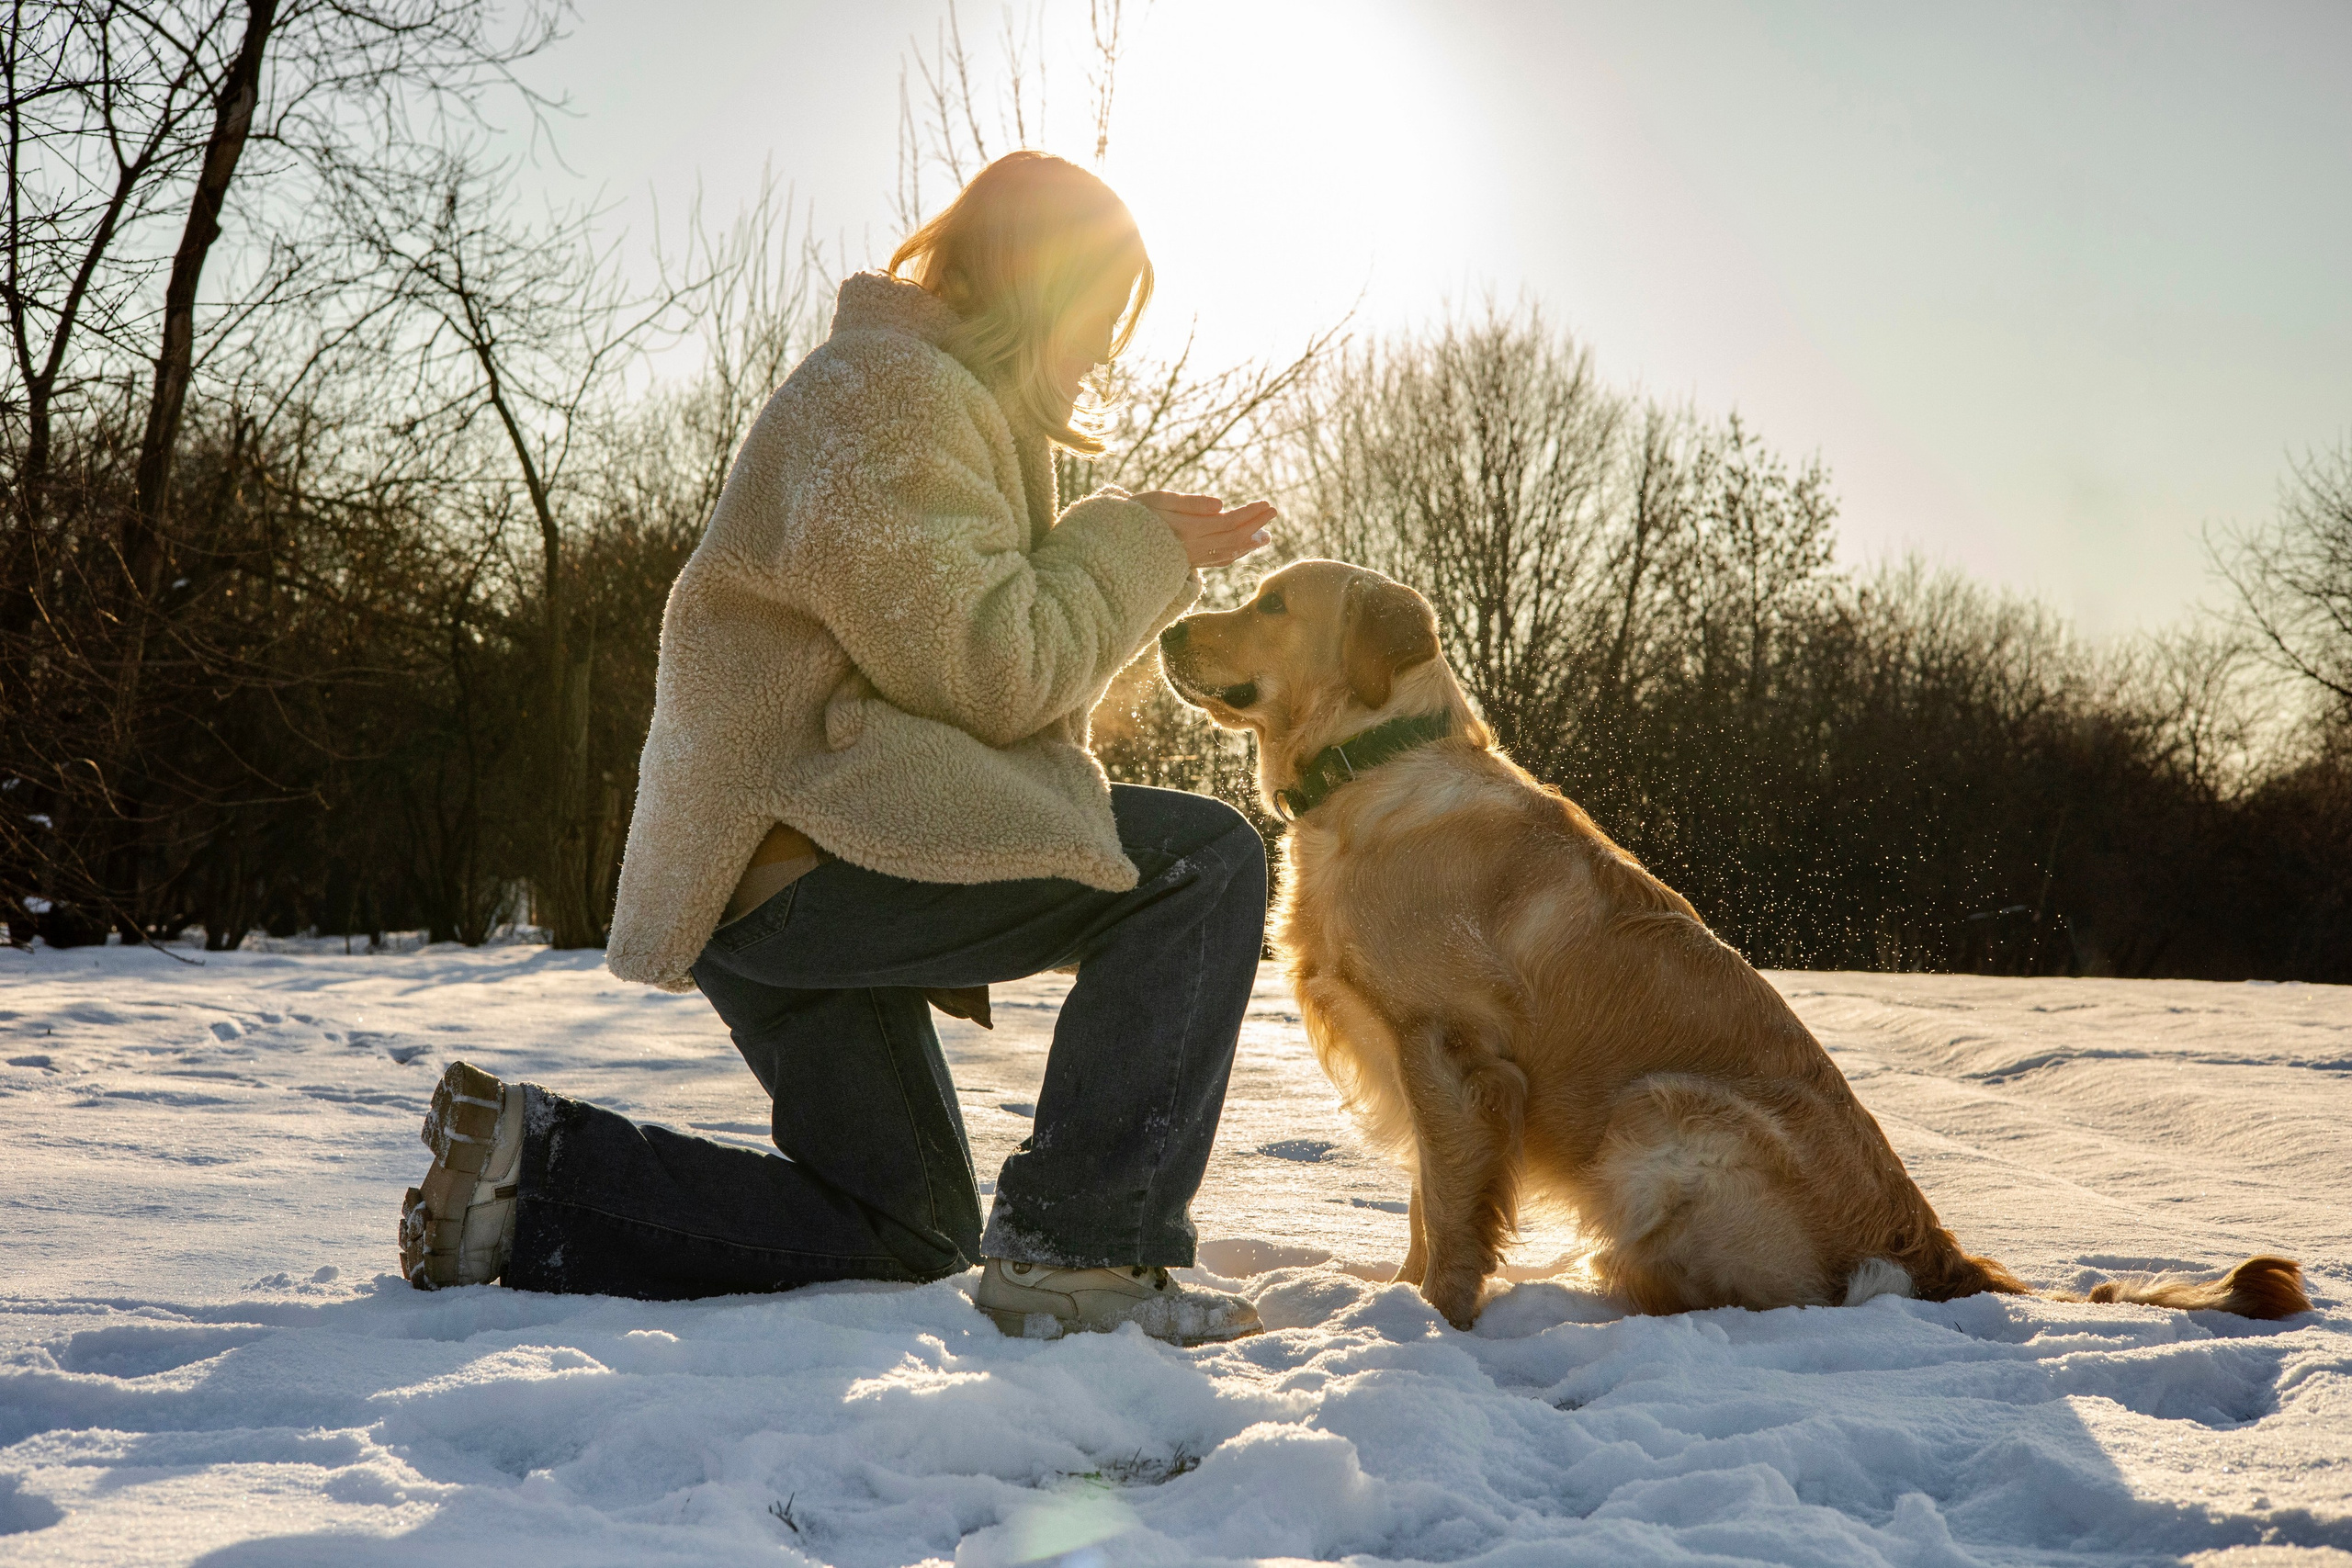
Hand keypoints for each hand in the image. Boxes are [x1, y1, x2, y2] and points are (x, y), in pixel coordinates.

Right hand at [1135, 491, 1277, 569]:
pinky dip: (1233, 555)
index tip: (1268, 504)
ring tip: (1264, 536)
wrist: (1110, 547)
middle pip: (1234, 539)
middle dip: (1256, 525)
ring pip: (1227, 554)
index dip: (1251, 514)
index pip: (1229, 523)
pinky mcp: (1185, 565)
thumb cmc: (1131, 516)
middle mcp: (1192, 549)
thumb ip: (1190, 503)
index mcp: (1188, 530)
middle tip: (1273, 512)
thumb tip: (1221, 505)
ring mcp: (1190, 560)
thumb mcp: (1157, 501)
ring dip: (1248, 544)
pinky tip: (1240, 549)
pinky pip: (1216, 562)